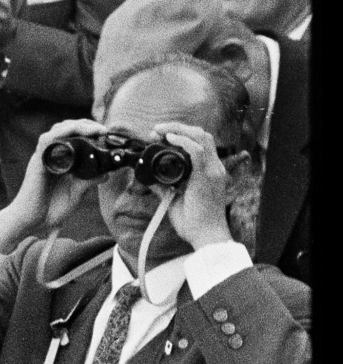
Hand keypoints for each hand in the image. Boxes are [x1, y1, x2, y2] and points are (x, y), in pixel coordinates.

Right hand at [0, 116, 99, 252]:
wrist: (31, 222)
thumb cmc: (50, 209)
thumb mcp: (76, 193)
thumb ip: (88, 181)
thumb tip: (106, 173)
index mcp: (60, 160)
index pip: (73, 136)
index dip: (89, 130)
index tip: (105, 134)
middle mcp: (51, 155)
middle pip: (66, 128)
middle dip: (86, 124)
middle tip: (103, 130)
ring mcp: (44, 157)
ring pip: (58, 130)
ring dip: (77, 125)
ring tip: (95, 129)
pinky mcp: (38, 162)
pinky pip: (47, 141)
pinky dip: (61, 132)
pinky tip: (75, 131)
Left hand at [149, 116, 234, 250]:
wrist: (207, 237)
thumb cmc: (194, 222)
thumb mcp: (175, 199)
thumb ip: (164, 186)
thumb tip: (149, 177)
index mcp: (209, 171)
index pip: (200, 143)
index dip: (181, 134)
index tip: (160, 136)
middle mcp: (214, 167)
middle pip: (202, 134)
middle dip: (178, 127)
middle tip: (156, 130)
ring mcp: (213, 170)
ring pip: (201, 137)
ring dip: (179, 129)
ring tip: (160, 130)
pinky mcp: (208, 176)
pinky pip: (197, 151)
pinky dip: (183, 141)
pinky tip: (169, 138)